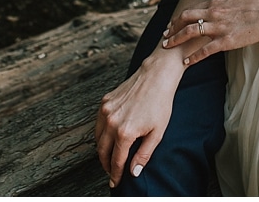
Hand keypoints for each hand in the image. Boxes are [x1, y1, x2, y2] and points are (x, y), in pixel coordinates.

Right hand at [94, 55, 182, 187]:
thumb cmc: (160, 103)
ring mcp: (105, 112)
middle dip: (106, 165)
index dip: (116, 173)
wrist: (156, 76)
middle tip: (112, 172)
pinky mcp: (103, 103)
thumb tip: (133, 171)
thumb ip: (144, 154)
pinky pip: (98, 124)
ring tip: (110, 157)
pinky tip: (110, 138)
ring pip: (97, 138)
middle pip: (102, 151)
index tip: (115, 182)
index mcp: (125, 132)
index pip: (116, 160)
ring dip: (102, 150)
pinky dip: (101, 134)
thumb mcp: (157, 132)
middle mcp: (111, 122)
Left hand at [162, 0, 258, 63]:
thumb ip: (226, 5)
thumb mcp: (238, 0)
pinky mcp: (227, 40)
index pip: (191, 9)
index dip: (179, 17)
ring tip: (167, 47)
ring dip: (176, 40)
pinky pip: (205, 50)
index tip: (172, 24)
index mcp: (217, 2)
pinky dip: (193, 56)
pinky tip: (186, 62)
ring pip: (190, 32)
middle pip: (184, 18)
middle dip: (172, 28)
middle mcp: (214, 12)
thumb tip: (221, 8)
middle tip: (164, 36)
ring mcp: (219, 26)